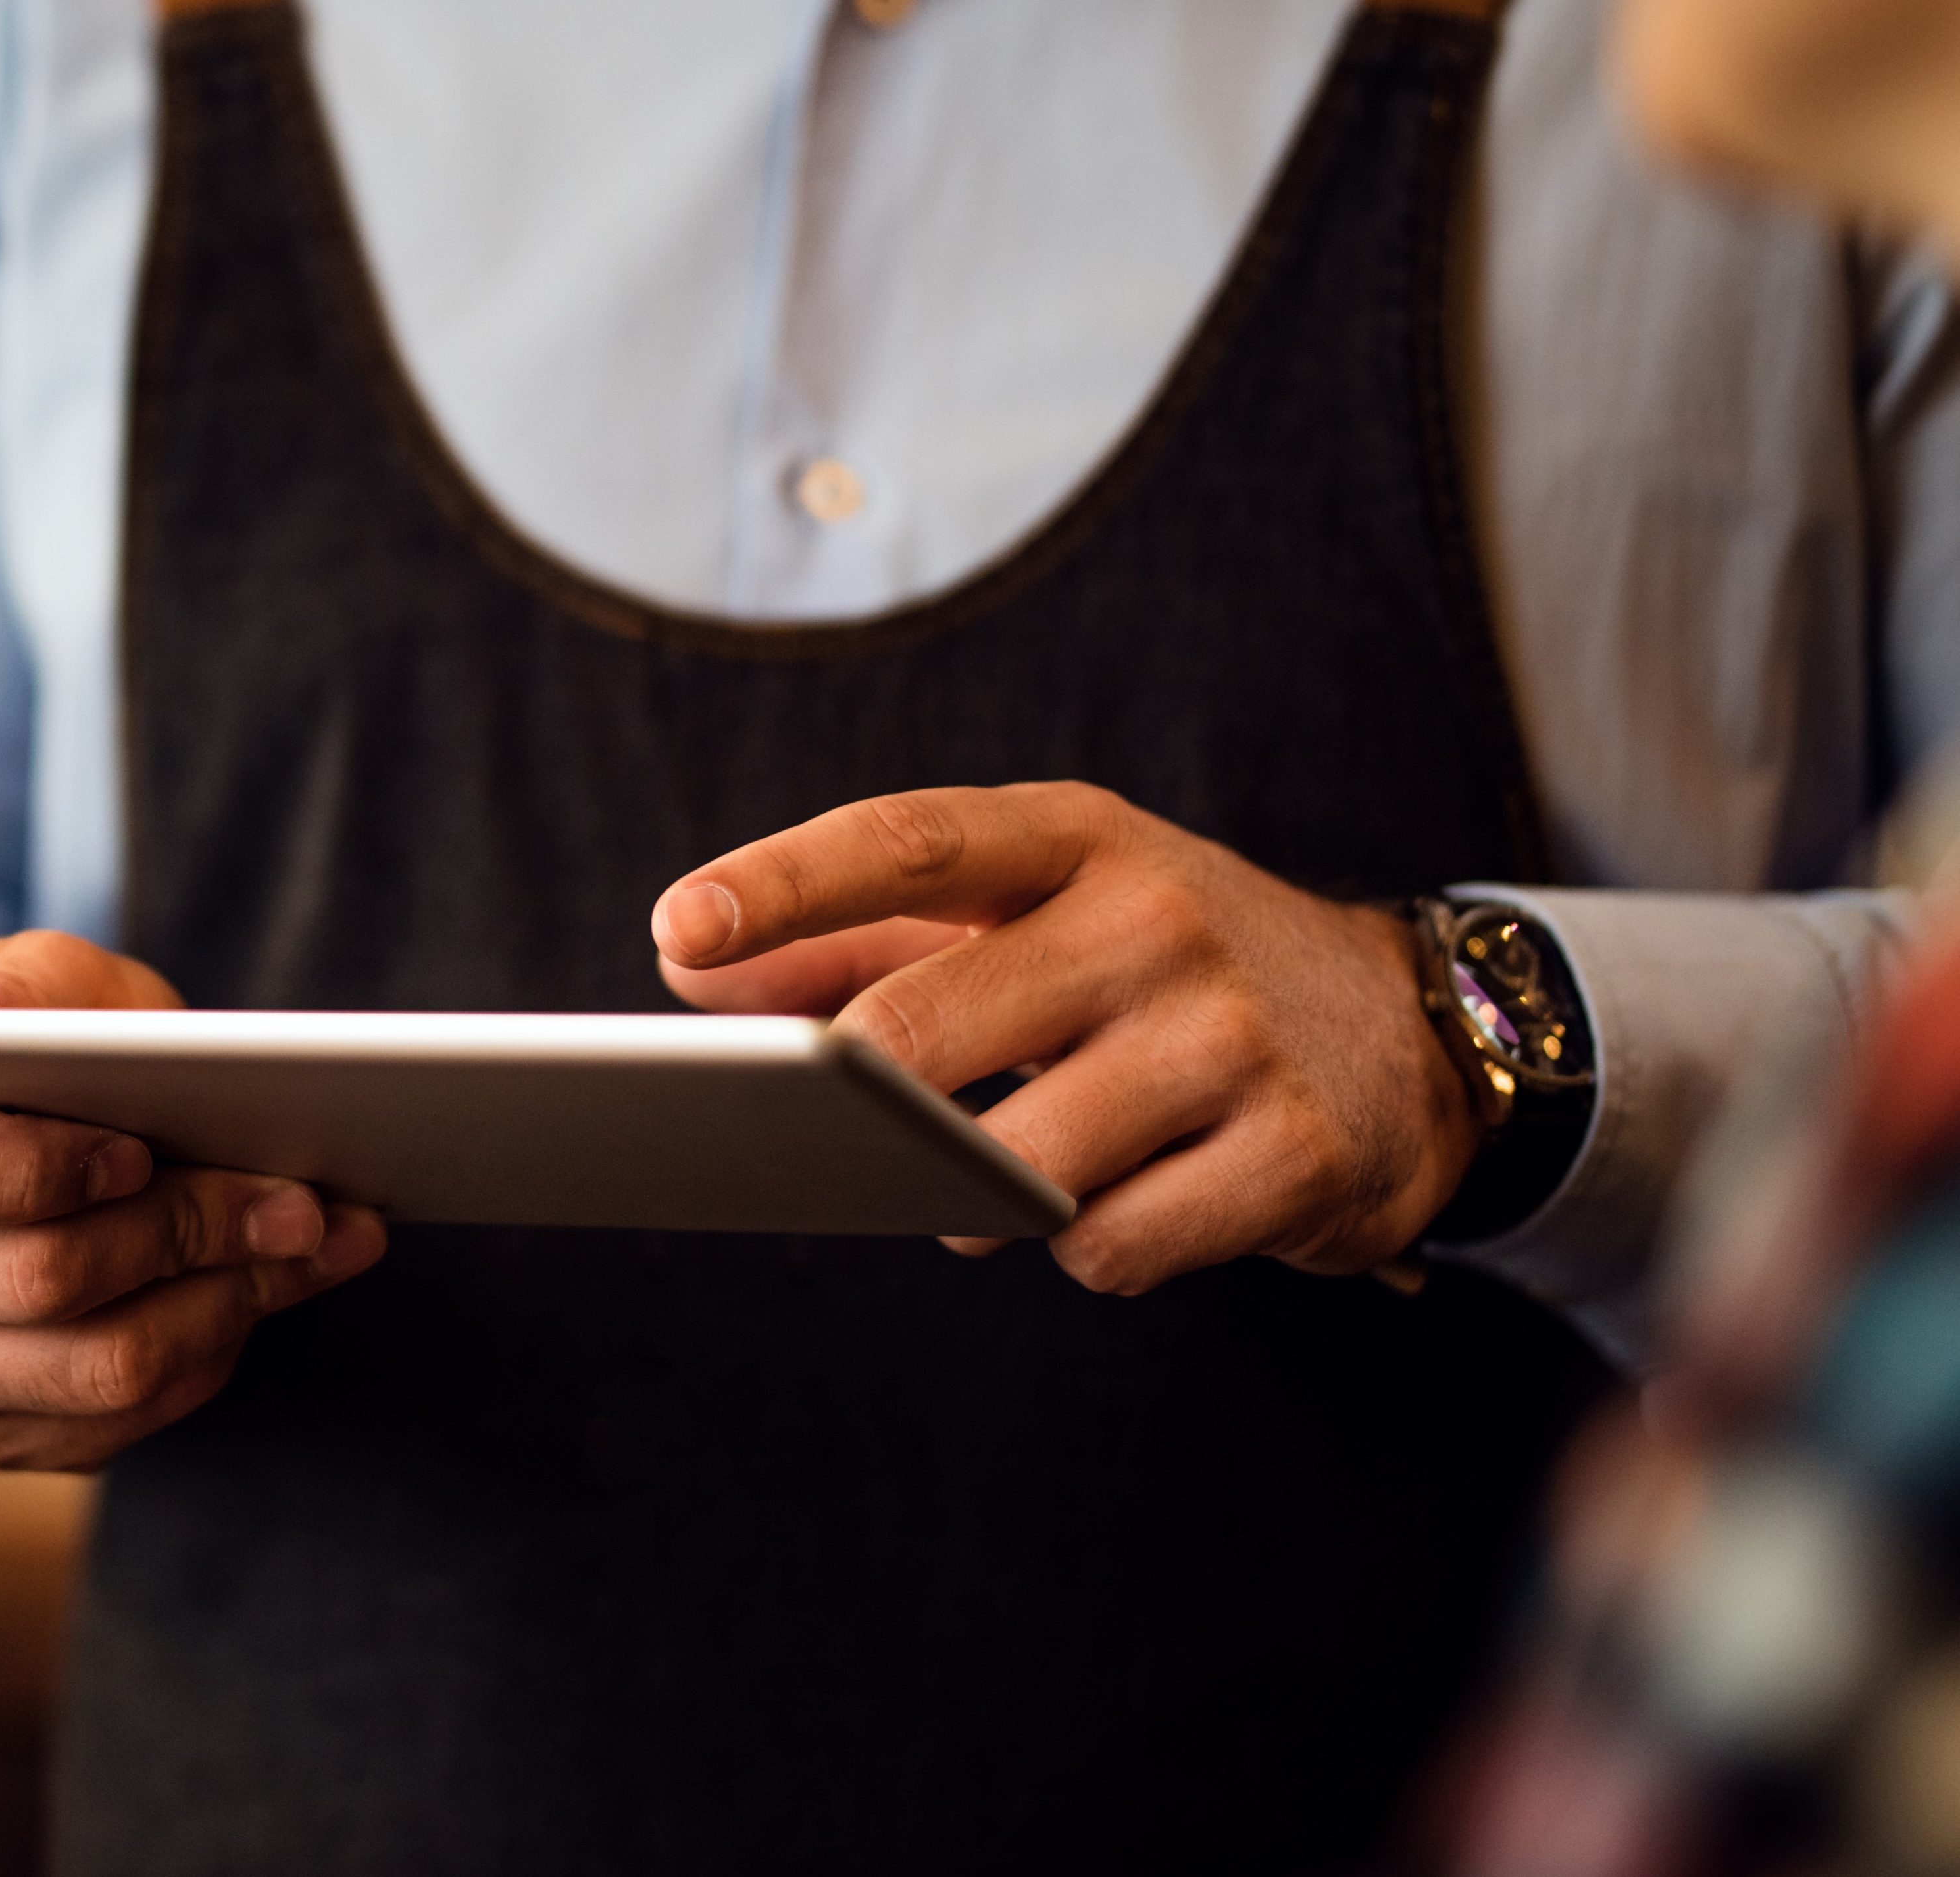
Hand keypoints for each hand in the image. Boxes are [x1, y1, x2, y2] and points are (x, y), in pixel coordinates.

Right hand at [0, 932, 386, 1470]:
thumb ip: (6, 989)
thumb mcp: (31, 981)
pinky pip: (116, 1424)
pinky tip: (261, 1291)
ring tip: (312, 1243)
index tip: (140, 1148)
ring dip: (224, 1304)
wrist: (6, 1129)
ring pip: (89, 1370)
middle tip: (300, 1200)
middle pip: (28, 1280)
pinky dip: (211, 1357)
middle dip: (184, 1233)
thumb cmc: (27, 1040)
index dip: (29, 1166)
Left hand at [653, 783, 1477, 1292]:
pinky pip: (1110, 1247)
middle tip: (843, 1126)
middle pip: (922, 1028)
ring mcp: (1232, 1037)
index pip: (907, 843)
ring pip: (1011, 1166)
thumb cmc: (1155, 968)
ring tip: (998, 1174)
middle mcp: (1157, 917)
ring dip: (968, 1197)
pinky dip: (1081, 1249)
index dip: (785, 886)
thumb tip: (686, 967)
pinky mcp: (1294, 1157)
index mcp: (1079, 838)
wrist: (1408, 1033)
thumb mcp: (1027, 915)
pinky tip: (1119, 1204)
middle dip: (855, 1100)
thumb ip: (853, 941)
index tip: (679, 928)